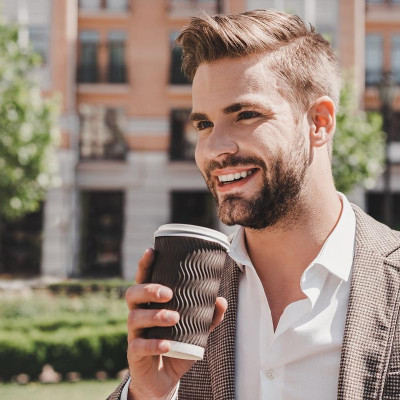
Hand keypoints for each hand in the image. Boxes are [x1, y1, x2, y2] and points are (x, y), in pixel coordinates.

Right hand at [126, 248, 226, 399]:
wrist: (164, 379)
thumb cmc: (177, 346)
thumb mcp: (195, 330)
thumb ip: (208, 316)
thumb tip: (221, 300)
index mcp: (150, 303)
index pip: (143, 279)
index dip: (145, 265)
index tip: (152, 251)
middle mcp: (138, 314)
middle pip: (133, 294)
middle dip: (148, 290)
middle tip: (168, 293)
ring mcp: (134, 333)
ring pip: (135, 318)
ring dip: (155, 316)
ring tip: (174, 317)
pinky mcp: (134, 353)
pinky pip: (139, 346)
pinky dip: (153, 344)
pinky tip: (166, 345)